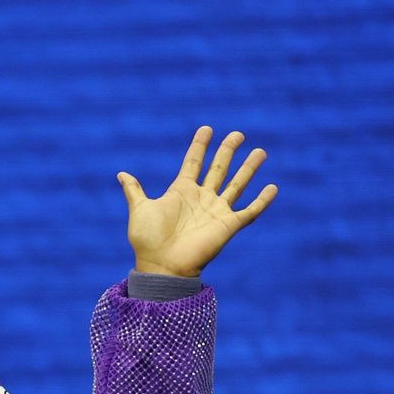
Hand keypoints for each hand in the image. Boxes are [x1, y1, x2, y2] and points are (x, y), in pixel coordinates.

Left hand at [118, 126, 276, 277]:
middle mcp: (201, 199)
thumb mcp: (140, 209)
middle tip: (238, 134)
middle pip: (218, 169)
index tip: (207, 128)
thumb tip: (121, 174)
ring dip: (249, 168)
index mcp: (181, 191)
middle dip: (228, 151)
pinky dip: (262, 200)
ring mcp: (216, 211)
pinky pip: (250, 211)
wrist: (161, 265)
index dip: (200, 146)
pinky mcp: (228, 225)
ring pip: (237, 184)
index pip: (193, 162)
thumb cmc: (148, 240)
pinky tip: (273, 187)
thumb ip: (134, 190)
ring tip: (260, 151)